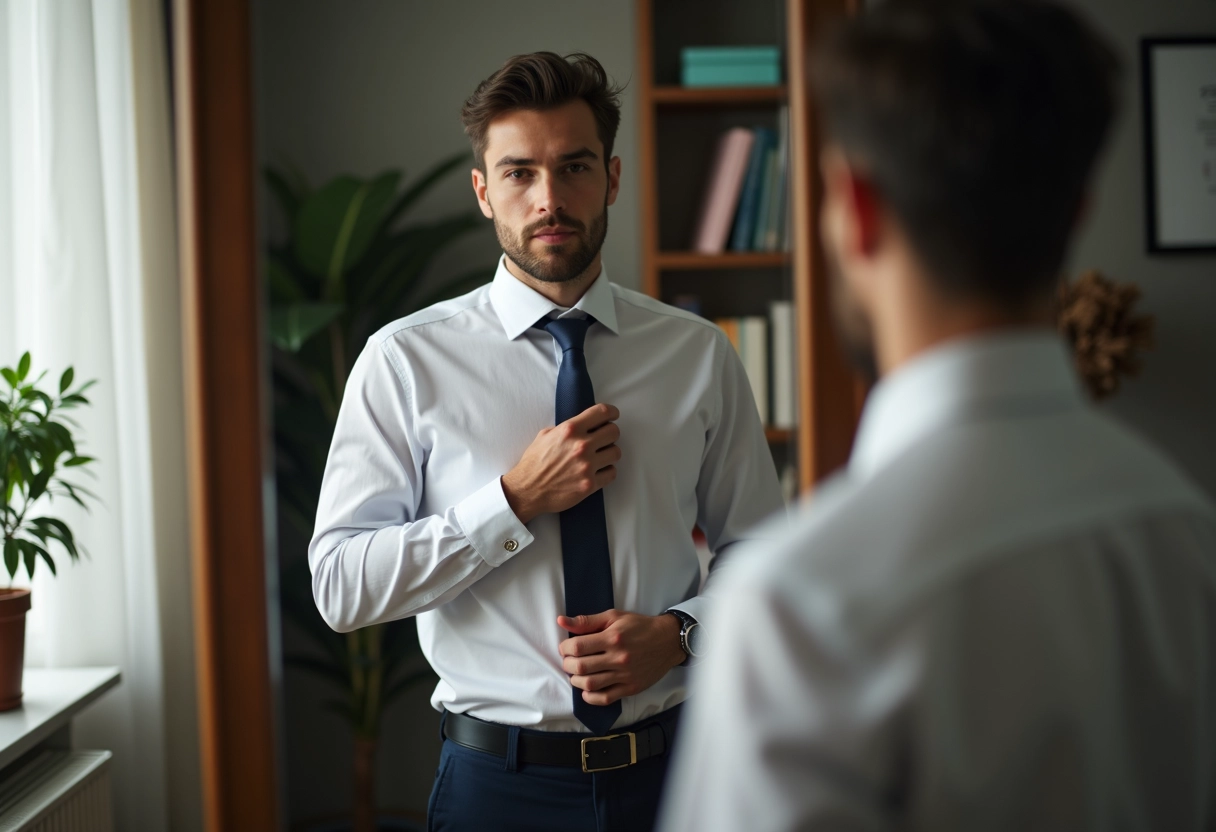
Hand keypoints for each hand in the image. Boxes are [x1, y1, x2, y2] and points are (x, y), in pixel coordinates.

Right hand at [502, 404, 620, 524]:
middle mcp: (581, 445)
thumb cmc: (534, 463)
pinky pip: (612, 473)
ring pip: (616, 452)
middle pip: (614, 432)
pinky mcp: (590, 484)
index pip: (602, 412)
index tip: (614, 415)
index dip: (612, 412)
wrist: (527, 490)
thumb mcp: (544, 435)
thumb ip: (565, 428)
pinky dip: (607, 471)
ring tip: (601, 456)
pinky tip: (599, 471)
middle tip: (605, 438)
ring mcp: (587, 466)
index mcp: (570, 430)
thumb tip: (581, 425)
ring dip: (609, 453)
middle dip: (611, 434)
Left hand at [557, 610, 684, 705]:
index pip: (578, 646)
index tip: (566, 648)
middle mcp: (618, 657)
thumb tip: (561, 621)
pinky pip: (605, 698)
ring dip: (576, 680)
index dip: (565, 648)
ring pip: (590, 684)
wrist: (667, 640)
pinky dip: (591, 697)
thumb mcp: (614, 617)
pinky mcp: (630, 687)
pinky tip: (587, 690)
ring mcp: (625, 675)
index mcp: (613, 637)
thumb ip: (586, 621)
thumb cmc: (639, 626)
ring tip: (577, 674)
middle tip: (569, 661)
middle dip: (567, 664)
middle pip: (581, 666)